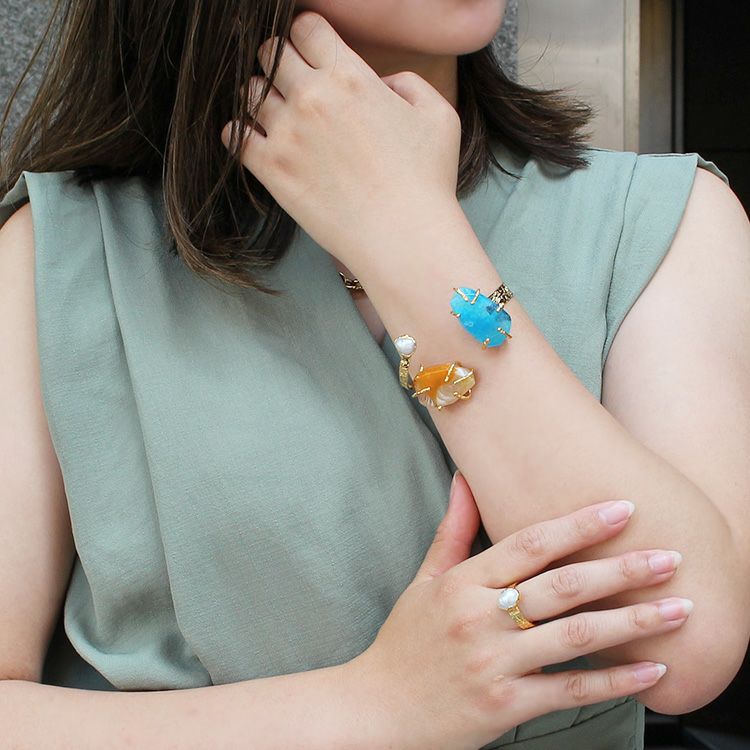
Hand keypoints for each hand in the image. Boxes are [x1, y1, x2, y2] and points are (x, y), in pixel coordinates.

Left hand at [220, 11, 461, 266]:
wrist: (404, 237)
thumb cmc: (427, 182)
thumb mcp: (440, 117)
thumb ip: (409, 83)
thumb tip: (382, 83)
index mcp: (351, 75)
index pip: (306, 27)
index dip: (307, 35)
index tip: (310, 52)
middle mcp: (313, 96)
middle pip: (271, 51)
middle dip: (280, 61)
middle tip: (292, 84)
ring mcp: (287, 132)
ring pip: (250, 90)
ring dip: (261, 98)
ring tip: (278, 117)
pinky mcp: (271, 169)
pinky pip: (234, 135)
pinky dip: (240, 132)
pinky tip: (256, 141)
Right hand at [347, 472, 688, 749]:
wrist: (378, 708)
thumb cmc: (405, 640)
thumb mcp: (425, 580)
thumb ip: (453, 530)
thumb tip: (464, 477)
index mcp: (461, 583)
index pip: (529, 544)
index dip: (579, 525)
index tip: (622, 509)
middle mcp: (479, 619)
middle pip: (563, 587)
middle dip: (621, 569)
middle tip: (670, 556)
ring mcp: (495, 664)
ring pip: (576, 637)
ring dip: (633, 622)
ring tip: (678, 608)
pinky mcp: (507, 705)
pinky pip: (570, 690)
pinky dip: (615, 681)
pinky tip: (652, 669)